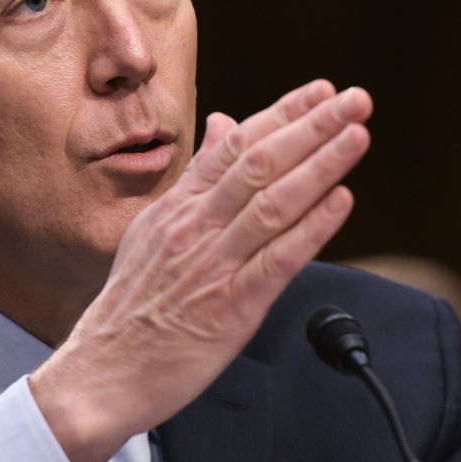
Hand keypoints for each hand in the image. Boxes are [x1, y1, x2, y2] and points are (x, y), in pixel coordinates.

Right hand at [29, 80, 372, 461]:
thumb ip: (198, 177)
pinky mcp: (231, 306)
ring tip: (357, 134)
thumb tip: (224, 124)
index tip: (321, 91)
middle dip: (313, 126)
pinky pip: (277, 259)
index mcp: (180, 204)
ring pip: (274, 201)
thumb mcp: (155, 226)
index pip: (237, 144)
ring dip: (320, 164)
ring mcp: (214, 263)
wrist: (103, 371)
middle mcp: (197, 225)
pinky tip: (341, 201)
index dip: (283, 114)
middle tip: (356, 99)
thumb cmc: (134, 304)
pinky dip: (312, 227)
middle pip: (261, 162)